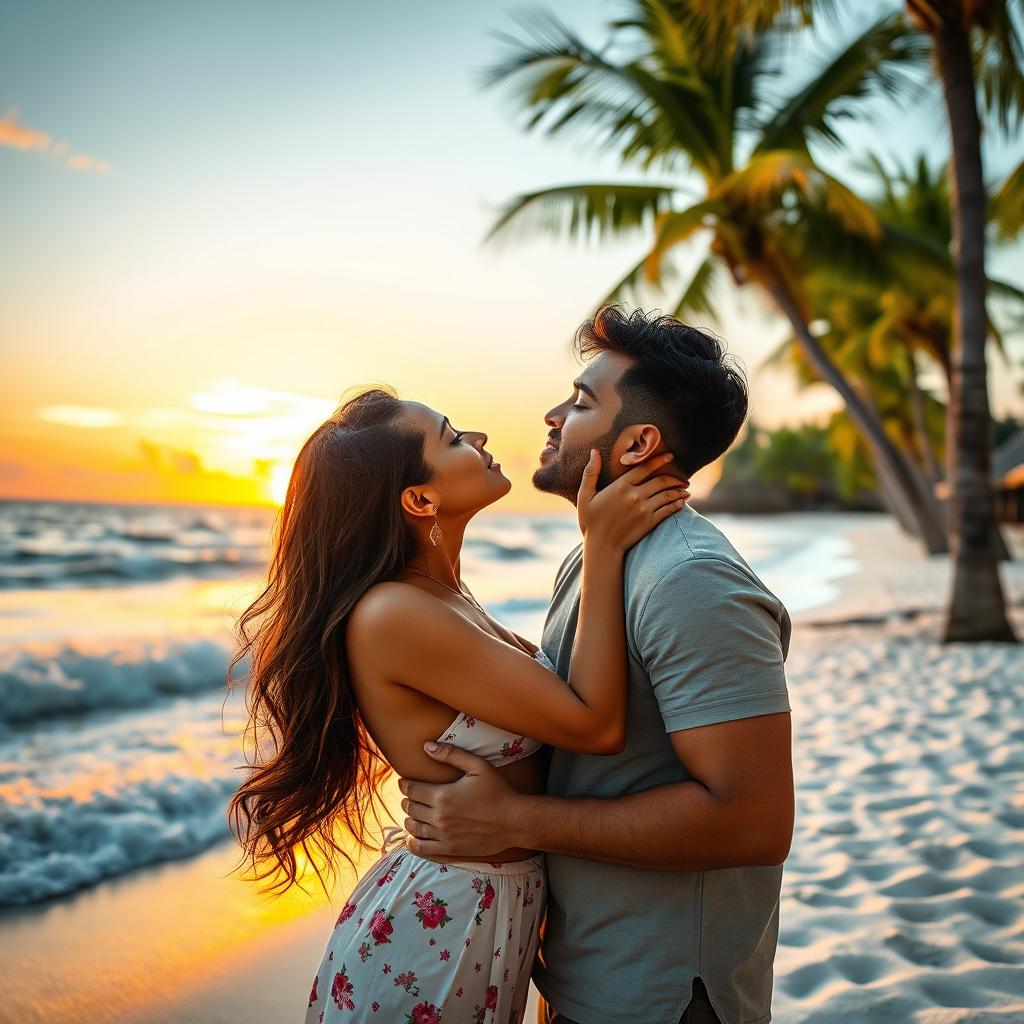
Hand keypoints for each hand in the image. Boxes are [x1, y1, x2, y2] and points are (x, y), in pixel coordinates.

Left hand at [397, 743, 525, 856]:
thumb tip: (426, 746)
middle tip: (409, 797)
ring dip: (408, 819)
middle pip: (411, 808)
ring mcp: (443, 835)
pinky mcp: (450, 849)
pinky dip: (412, 843)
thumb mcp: (477, 765)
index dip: (404, 785)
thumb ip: (451, 754)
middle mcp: (439, 817)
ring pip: (414, 827)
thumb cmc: (498, 790)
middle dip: (407, 800)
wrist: (514, 821)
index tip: (403, 782)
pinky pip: (422, 848)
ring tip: (411, 814)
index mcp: (443, 795)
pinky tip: (412, 837)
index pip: (412, 790)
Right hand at [577, 450, 690, 550]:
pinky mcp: (650, 522)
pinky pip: (668, 509)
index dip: (659, 460)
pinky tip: (683, 501)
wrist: (601, 547)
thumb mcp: (584, 496)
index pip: (644, 468)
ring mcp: (644, 509)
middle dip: (674, 477)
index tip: (670, 456)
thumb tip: (594, 451)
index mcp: (620, 486)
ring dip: (679, 490)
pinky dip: (678, 503)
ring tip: (685, 488)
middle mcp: (635, 495)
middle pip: (660, 480)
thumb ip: (590, 473)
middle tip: (682, 477)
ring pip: (667, 494)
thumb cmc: (591, 522)